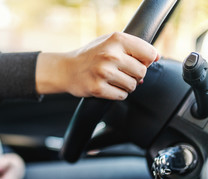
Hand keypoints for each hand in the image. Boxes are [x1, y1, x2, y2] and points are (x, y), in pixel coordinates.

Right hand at [36, 32, 159, 99]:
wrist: (66, 69)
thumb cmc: (91, 55)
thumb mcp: (110, 42)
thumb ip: (133, 46)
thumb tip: (156, 58)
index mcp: (116, 39)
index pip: (149, 54)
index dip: (146, 61)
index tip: (136, 62)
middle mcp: (110, 55)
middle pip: (142, 72)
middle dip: (135, 75)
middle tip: (122, 73)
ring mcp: (103, 72)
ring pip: (132, 86)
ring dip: (126, 86)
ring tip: (113, 80)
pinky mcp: (98, 88)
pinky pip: (121, 96)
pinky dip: (118, 94)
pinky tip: (108, 87)